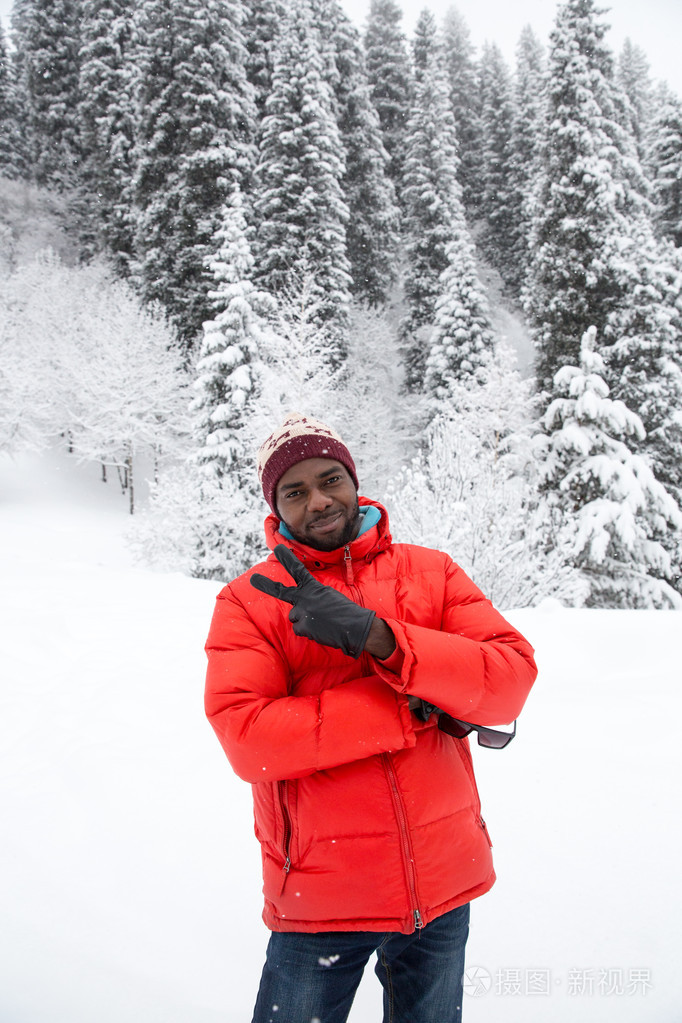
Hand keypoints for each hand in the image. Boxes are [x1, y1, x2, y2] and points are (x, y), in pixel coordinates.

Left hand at [250, 544, 375, 658]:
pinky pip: (299, 629)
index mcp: (313, 587)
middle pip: (281, 591)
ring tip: (321, 622)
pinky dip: (308, 631)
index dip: (286, 558)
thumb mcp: (328, 596)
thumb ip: (311, 597)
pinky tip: (320, 630)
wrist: (355, 627)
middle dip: (265, 584)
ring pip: (294, 617)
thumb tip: (299, 608)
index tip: (277, 548)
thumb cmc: (344, 611)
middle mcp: (304, 598)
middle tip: (253, 578)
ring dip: (304, 620)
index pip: (297, 570)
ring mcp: (302, 612)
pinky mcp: (302, 627)